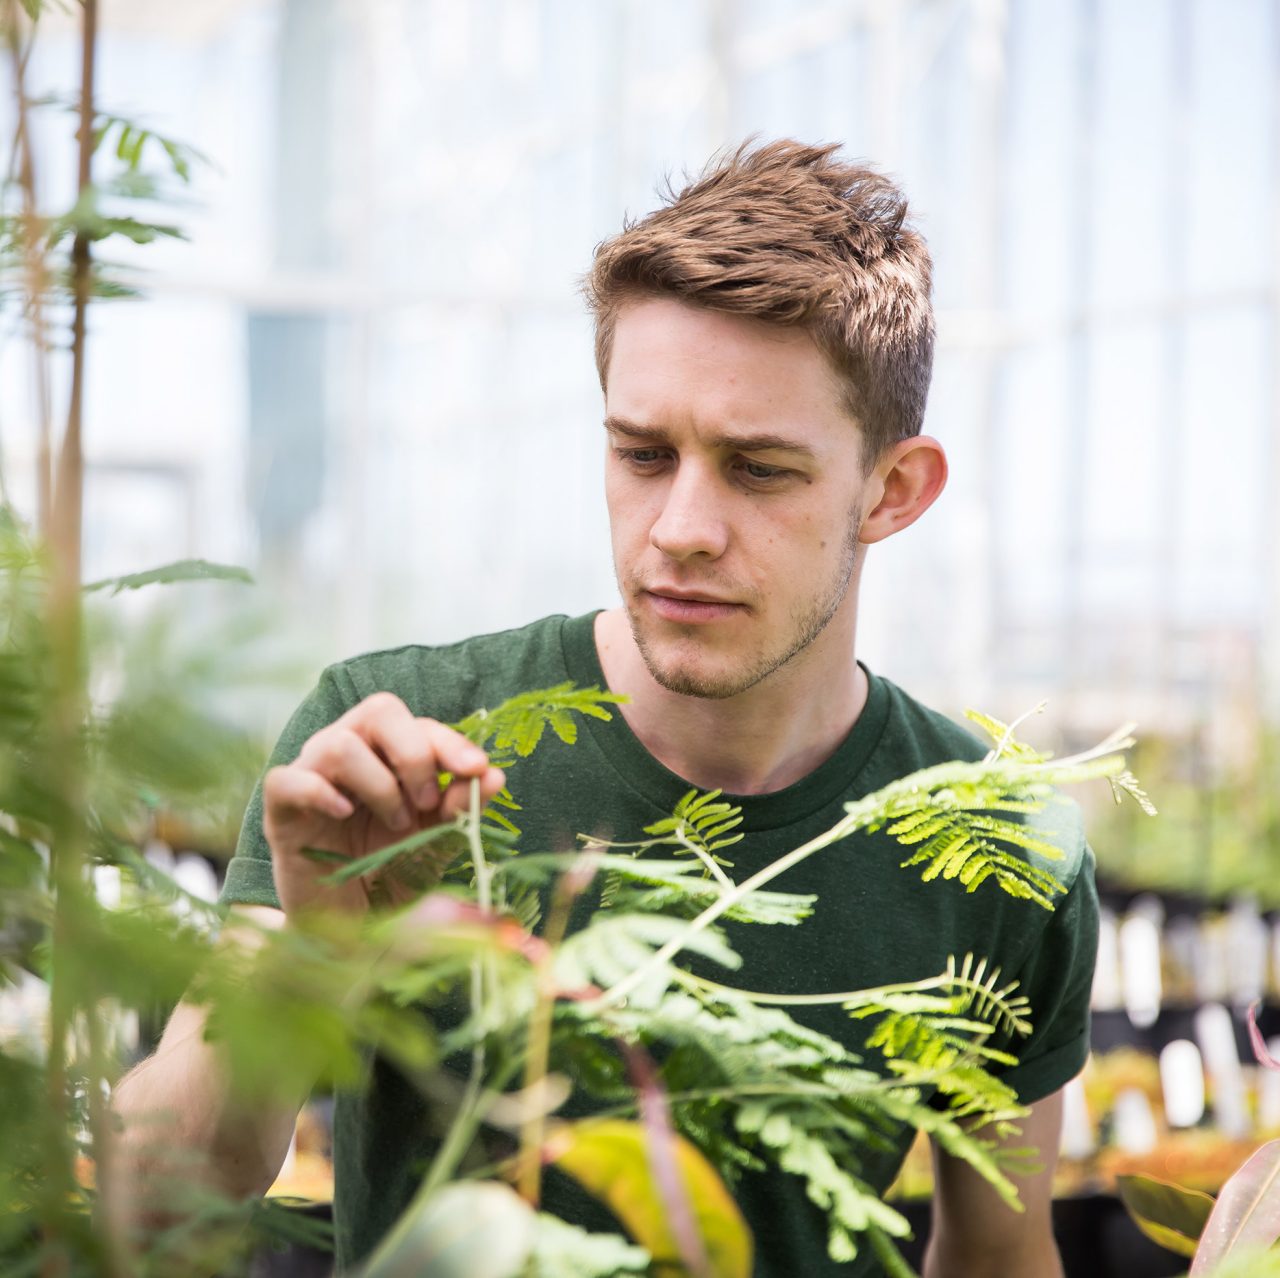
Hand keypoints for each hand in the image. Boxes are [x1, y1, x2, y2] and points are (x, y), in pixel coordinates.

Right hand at [262, 692, 505, 916]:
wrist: (347, 932)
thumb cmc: (391, 877)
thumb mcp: (437, 844)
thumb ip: (462, 810)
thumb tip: (494, 775)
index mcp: (389, 756)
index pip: (420, 725)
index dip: (451, 742)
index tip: (477, 769)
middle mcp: (351, 754)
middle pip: (380, 710)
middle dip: (414, 753)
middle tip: (427, 802)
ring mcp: (312, 776)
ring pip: (339, 743)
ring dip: (378, 784)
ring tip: (394, 823)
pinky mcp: (279, 810)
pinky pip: (287, 779)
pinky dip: (319, 792)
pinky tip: (343, 815)